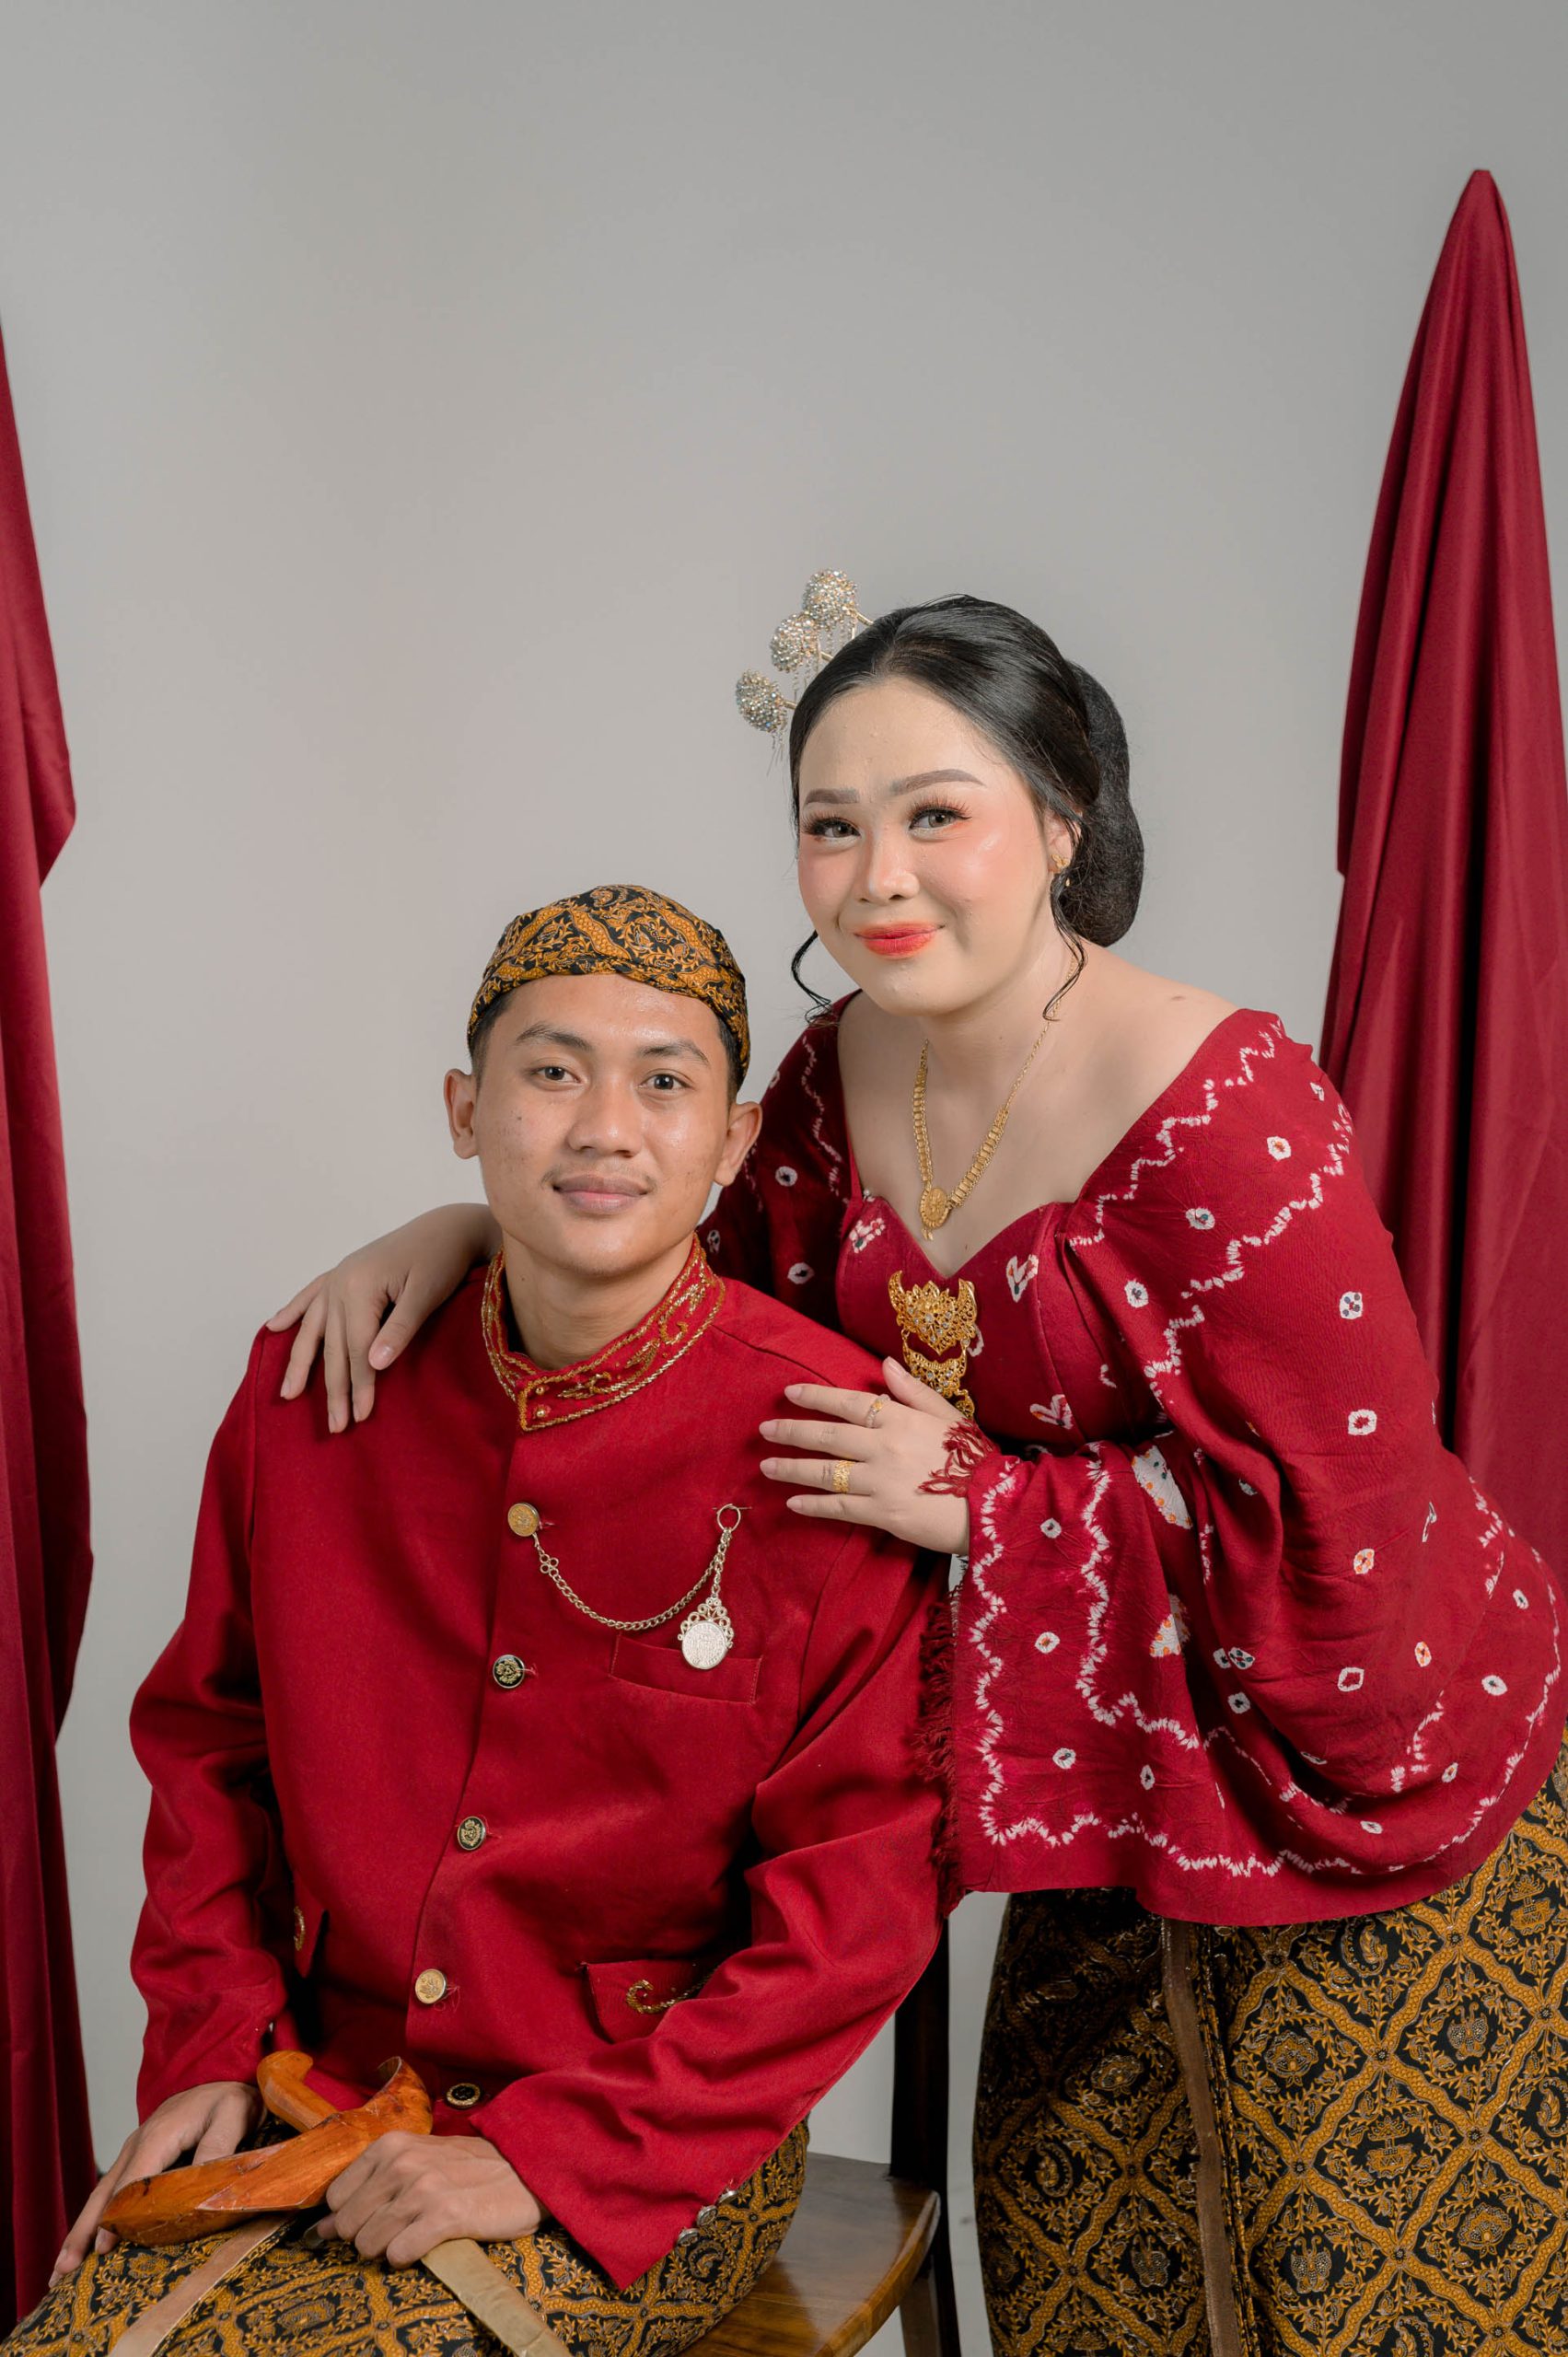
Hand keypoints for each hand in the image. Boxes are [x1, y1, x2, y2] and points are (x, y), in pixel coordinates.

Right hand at [51, 2080, 260, 2283]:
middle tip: (63, 2271)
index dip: (116, 2217)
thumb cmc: (227, 2099)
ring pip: (100, 2194)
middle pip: (104, 2194)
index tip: (102, 2250)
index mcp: (158, 2137)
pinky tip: (85, 2242)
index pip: (130, 2184)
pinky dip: (92, 2218)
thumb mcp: (232, 2117)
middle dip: (83, 2232)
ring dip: (80, 2230)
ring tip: (62, 2268)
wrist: (219, 2076)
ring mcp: (132, 2151)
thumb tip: (200, 2189)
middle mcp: (136, 2145)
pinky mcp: (136, 2157)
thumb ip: (217, 2147)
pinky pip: (109, 2190)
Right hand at [265, 1204, 497, 1431]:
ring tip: (287, 1392)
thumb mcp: (427, 1294)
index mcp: (359, 1285)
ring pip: (315, 1327)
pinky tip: (273, 1327)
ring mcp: (339, 1276)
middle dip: (333, 1388)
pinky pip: (310, 1296)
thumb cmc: (442, 1258)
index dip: (359, 1384)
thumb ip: (399, 1329)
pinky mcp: (345, 1272)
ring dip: (301, 1362)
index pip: (356, 1348)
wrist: (448, 1226)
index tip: (361, 1417)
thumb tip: (373, 1364)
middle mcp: (341, 1281)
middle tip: (335, 1426)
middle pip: (333, 1344)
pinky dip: (292, 1311)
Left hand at [319, 2133, 540, 2264]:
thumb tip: (322, 2228)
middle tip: (396, 2231)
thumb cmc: (468, 2167)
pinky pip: (398, 2254)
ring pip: (368, 2243)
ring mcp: (423, 2190)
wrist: (524, 2169)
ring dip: (386, 2250)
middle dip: (365, 2237)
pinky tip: (424, 2245)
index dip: (349, 2215)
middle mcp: (402, 2163)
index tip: (371, 2218)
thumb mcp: (417, 2159)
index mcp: (391, 2144)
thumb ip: (372, 2185)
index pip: (336, 2197)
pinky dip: (406, 2258)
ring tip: (412, 2237)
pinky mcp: (445, 2217)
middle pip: (347, 2225)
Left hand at [760, 1357, 993, 1555]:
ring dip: (793, 1468)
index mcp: (900, 1418)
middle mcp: (884, 1446)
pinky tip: (793, 1502)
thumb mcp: (948, 1415)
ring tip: (767, 1467)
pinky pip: (840, 1508)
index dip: (815, 1397)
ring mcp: (881, 1481)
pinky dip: (814, 1505)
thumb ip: (912, 1392)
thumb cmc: (973, 1458)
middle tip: (765, 1430)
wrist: (995, 1506)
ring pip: (827, 1472)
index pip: (847, 1402)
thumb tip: (885, 1365)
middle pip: (828, 1436)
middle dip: (792, 1432)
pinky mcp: (883, 1514)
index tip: (788, 1394)